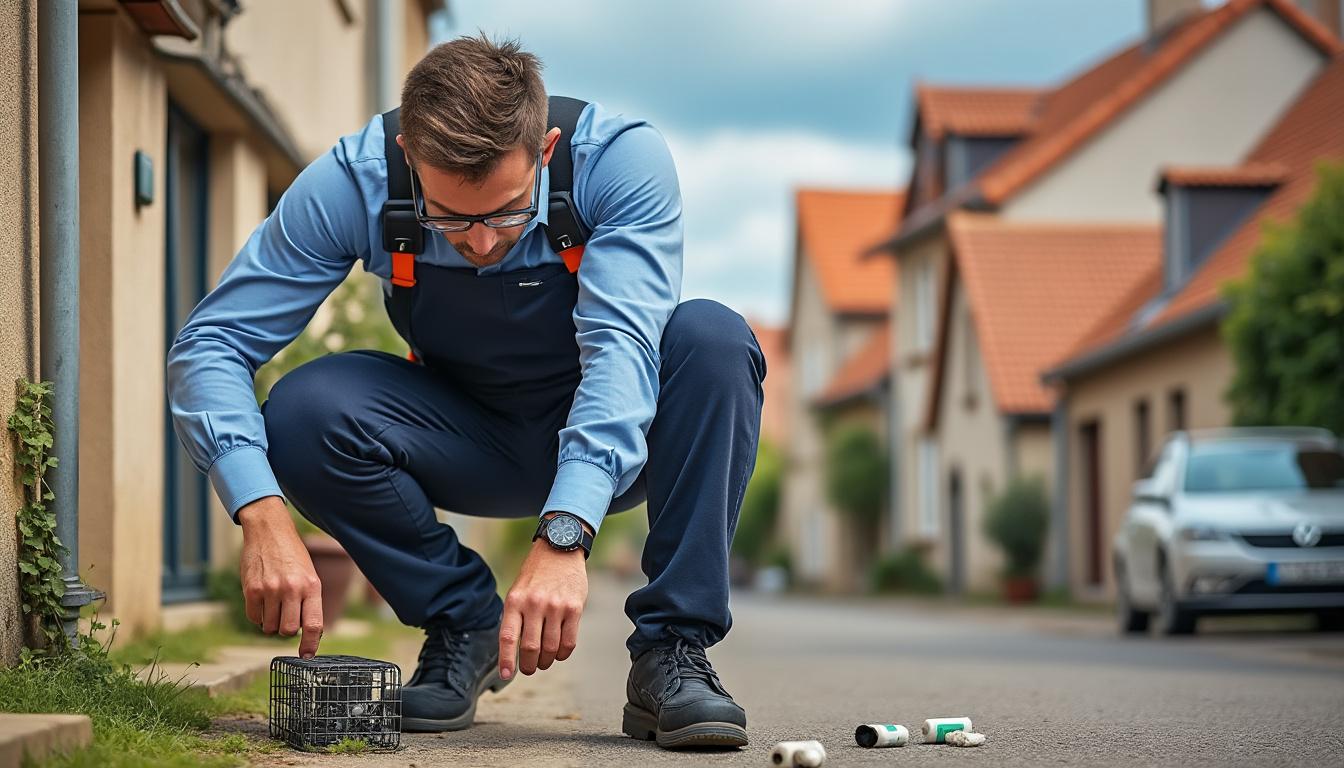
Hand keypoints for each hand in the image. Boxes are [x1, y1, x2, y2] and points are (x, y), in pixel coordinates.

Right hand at [237, 496, 323, 657]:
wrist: (270, 532)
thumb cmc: (293, 557)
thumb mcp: (309, 575)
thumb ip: (309, 602)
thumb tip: (310, 634)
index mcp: (312, 586)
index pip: (314, 624)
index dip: (311, 645)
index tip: (307, 656)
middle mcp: (292, 589)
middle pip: (289, 630)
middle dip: (286, 630)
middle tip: (285, 616)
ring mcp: (271, 590)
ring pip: (270, 627)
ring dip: (271, 622)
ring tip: (274, 604)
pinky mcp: (252, 590)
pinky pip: (254, 618)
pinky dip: (257, 616)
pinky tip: (261, 600)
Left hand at [498, 525, 588, 679]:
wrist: (560, 549)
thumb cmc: (536, 575)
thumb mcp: (518, 591)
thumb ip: (516, 618)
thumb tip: (515, 652)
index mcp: (515, 601)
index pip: (509, 637)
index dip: (507, 660)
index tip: (506, 675)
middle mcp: (534, 604)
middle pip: (531, 648)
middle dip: (529, 666)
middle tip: (530, 669)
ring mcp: (556, 606)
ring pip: (550, 648)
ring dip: (546, 661)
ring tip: (544, 661)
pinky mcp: (574, 608)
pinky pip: (569, 642)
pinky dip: (562, 654)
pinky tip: (558, 652)